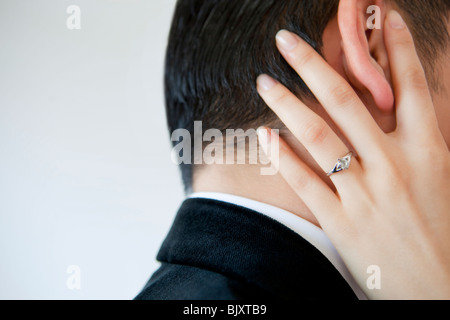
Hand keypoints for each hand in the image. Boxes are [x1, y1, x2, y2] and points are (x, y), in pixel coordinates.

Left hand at [256, 10, 449, 299]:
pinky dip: (282, 156)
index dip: (395, 48)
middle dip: (313, 62)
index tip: (379, 18)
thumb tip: (397, 109)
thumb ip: (421, 143)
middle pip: (347, 99)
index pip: (410, 86)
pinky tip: (265, 135)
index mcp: (430, 152)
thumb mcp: (443, 179)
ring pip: (318, 134)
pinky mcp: (342, 222)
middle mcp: (396, 166)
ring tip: (264, 80)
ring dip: (287, 102)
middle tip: (286, 39)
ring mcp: (365, 194)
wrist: (442, 293)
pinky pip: (305, 181)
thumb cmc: (446, 235)